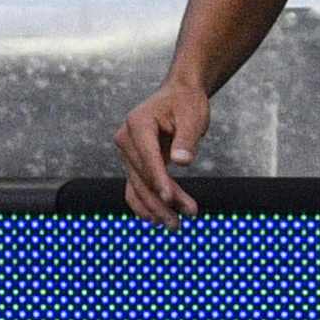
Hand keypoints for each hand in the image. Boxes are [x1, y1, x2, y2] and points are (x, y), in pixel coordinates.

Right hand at [115, 76, 211, 222]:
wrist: (179, 94)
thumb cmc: (187, 103)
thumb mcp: (193, 117)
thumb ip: (186, 139)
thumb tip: (182, 162)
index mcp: (138, 124)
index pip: (148, 159)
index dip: (160, 181)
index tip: (172, 200)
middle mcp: (126, 139)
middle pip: (142, 177)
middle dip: (162, 201)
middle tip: (183, 220)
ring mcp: (127, 152)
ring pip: (138, 187)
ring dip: (155, 208)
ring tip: (175, 225)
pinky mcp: (133, 163)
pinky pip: (135, 188)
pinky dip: (145, 205)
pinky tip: (158, 220)